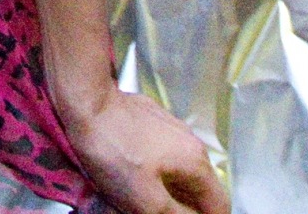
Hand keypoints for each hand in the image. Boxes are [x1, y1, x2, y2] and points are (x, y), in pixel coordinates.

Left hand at [66, 88, 228, 213]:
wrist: (88, 103)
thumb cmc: (115, 151)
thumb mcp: (147, 200)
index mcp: (196, 162)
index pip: (220, 204)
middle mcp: (191, 143)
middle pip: (201, 189)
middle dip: (186, 208)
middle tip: (158, 211)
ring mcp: (171, 129)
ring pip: (181, 172)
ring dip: (171, 193)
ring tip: (146, 202)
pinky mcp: (151, 123)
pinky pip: (164, 157)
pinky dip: (158, 175)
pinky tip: (136, 179)